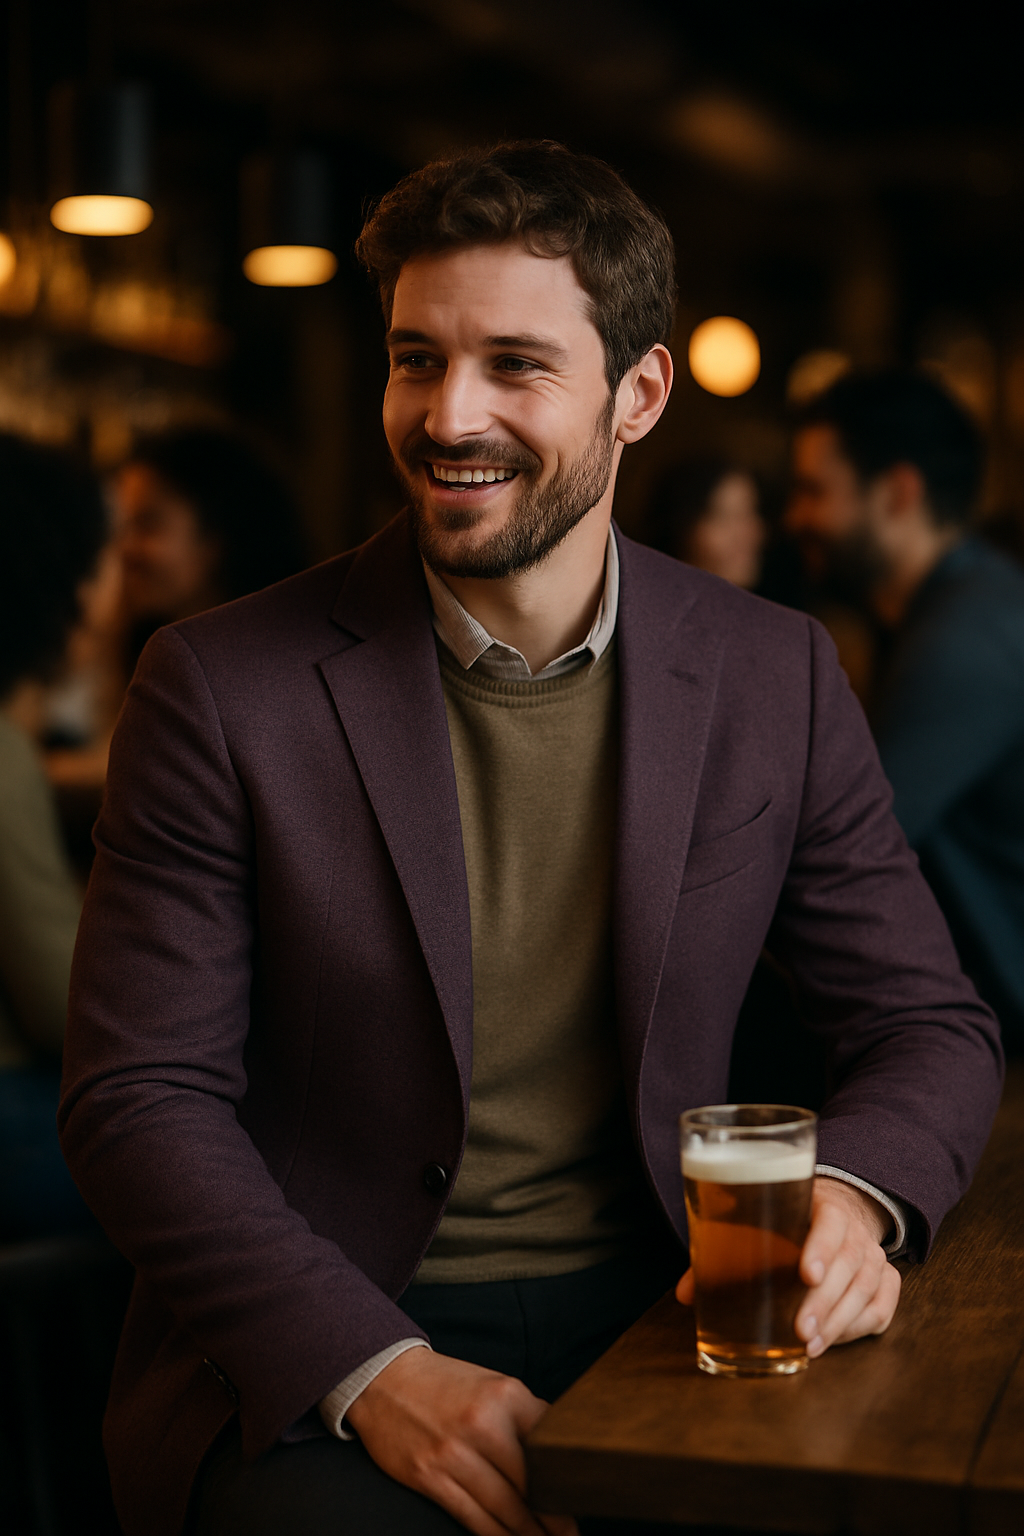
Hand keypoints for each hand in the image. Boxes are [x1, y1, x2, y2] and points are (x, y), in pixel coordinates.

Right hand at [345, 1346, 578, 1535]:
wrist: (384, 1378)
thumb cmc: (444, 1384)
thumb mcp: (491, 1384)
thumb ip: (523, 1415)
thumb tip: (557, 1454)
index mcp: (505, 1395)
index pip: (549, 1446)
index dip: (566, 1479)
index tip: (578, 1499)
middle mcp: (482, 1423)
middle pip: (530, 1484)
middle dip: (553, 1517)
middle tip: (569, 1534)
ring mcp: (453, 1452)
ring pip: (504, 1507)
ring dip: (529, 1533)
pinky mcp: (430, 1476)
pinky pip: (471, 1516)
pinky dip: (495, 1535)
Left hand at [674, 1177, 900, 1358]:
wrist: (838, 1210)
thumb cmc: (789, 1220)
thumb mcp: (760, 1220)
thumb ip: (724, 1250)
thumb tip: (685, 1294)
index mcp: (826, 1206)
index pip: (832, 1222)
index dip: (821, 1248)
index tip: (806, 1274)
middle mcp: (857, 1232)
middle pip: (850, 1265)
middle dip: (823, 1302)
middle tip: (799, 1329)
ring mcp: (875, 1257)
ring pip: (866, 1291)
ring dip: (839, 1322)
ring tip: (810, 1345)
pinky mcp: (886, 1281)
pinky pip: (882, 1309)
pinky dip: (859, 1327)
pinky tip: (833, 1340)